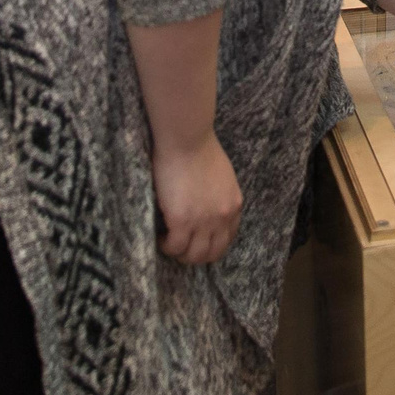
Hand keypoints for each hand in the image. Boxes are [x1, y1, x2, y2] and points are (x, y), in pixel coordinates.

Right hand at [152, 134, 242, 265]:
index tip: (197, 242)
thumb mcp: (222, 176)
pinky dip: (166, 246)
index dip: (211, 245)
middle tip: (181, 248)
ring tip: (169, 243)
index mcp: (233, 205)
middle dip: (196, 255)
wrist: (187, 138)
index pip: (227, 239)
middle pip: (212, 253)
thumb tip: (207, 205)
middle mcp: (222, 217)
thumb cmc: (199, 148)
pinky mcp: (182, 220)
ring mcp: (203, 221)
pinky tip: (160, 237)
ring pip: (194, 255)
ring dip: (181, 254)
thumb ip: (219, 195)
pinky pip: (175, 246)